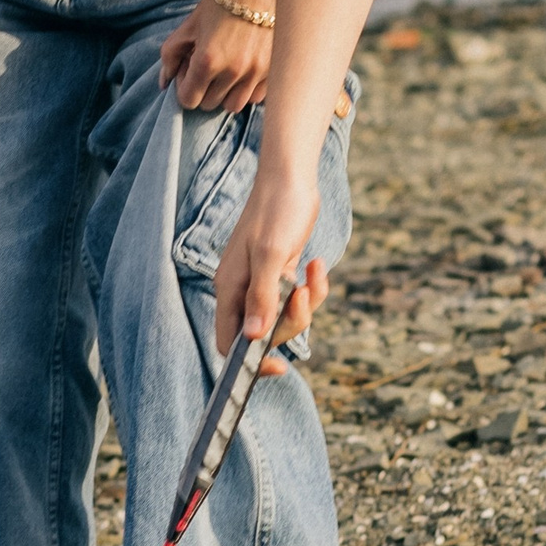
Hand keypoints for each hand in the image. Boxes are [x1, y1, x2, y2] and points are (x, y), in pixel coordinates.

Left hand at [156, 0, 273, 113]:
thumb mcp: (189, 25)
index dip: (184, 86)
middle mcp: (234, 71)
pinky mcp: (274, 70)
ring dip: (225, 93)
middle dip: (203, 88)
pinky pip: (257, 97)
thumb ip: (170, 56)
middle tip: (207, 64)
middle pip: (210, 104)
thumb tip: (164, 83)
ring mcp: (257, 73)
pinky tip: (243, 70)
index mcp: (208, 60)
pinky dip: (247, 90)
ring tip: (225, 70)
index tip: (189, 68)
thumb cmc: (220, 1)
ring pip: (234, 105)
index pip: (189, 100)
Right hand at [212, 160, 327, 376]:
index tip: (278, 367)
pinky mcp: (281, 274)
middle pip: (265, 333)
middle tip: (302, 294)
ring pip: (286, 317)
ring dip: (307, 301)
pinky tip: (316, 263)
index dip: (250, 362)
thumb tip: (254, 337)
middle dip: (292, 321)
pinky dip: (313, 286)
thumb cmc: (277, 211)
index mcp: (229, 289)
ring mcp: (262, 283)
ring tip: (313, 270)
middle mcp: (242, 290)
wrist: (291, 178)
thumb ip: (261, 297)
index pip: (230, 342)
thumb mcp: (271, 255)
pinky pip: (299, 298)